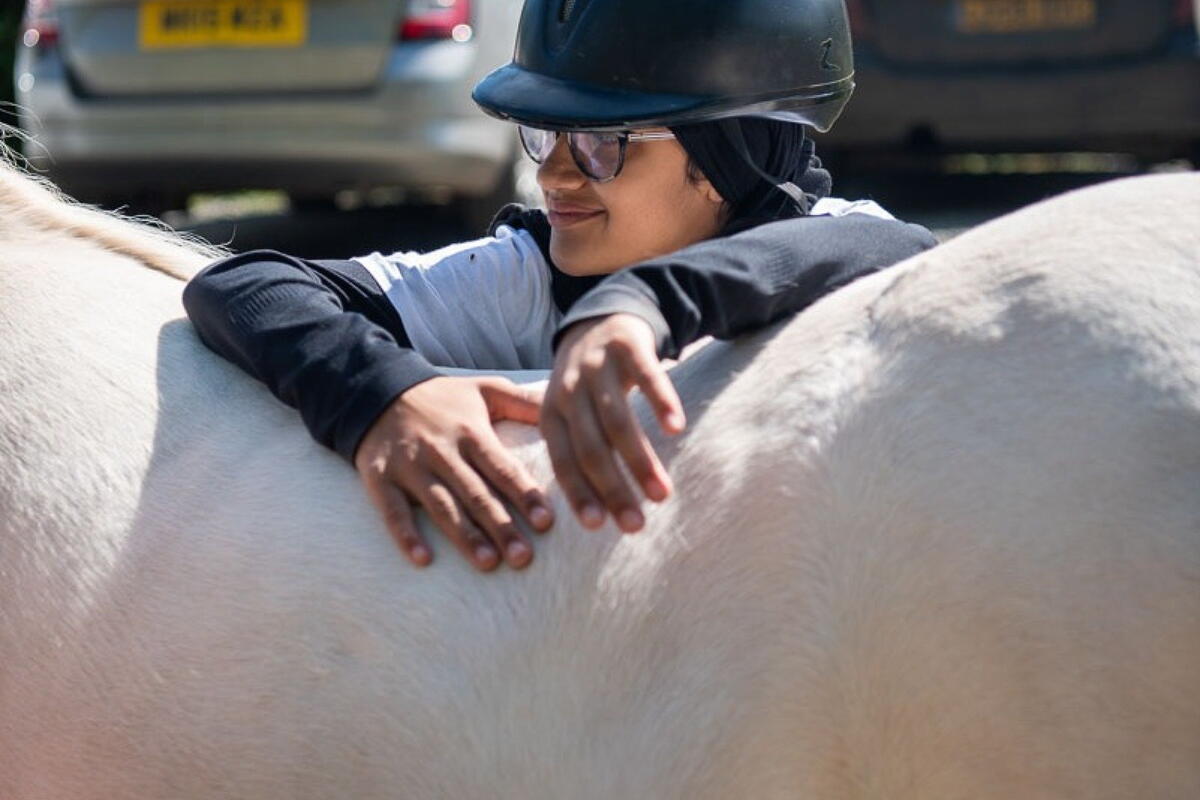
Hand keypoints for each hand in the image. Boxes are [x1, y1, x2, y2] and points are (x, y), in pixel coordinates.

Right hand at [353, 376, 552, 570]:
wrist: (377, 391)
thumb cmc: (443, 399)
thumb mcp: (485, 389)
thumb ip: (524, 400)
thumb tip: (564, 403)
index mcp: (470, 431)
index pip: (502, 468)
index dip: (524, 495)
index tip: (545, 522)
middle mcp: (442, 451)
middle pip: (476, 494)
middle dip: (501, 527)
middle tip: (523, 558)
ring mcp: (409, 467)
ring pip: (441, 506)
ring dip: (464, 536)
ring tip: (488, 563)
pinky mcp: (380, 480)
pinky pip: (392, 511)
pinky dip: (406, 535)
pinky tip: (423, 559)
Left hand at [541, 313, 685, 532]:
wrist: (600, 317)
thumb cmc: (586, 382)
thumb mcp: (569, 412)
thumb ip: (578, 450)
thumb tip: (595, 512)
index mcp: (552, 413)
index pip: (563, 461)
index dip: (579, 493)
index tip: (597, 526)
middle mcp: (568, 390)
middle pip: (591, 447)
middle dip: (613, 489)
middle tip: (635, 524)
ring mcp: (597, 367)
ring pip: (617, 420)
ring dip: (639, 461)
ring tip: (662, 494)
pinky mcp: (627, 346)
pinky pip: (646, 377)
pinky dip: (660, 403)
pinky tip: (675, 429)